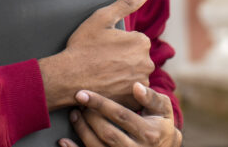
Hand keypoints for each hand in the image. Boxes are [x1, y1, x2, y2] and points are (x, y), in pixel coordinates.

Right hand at [39, 0, 154, 109]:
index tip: (103, 46)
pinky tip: (107, 86)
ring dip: (123, 74)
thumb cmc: (84, 45)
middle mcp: (147, 63)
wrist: (70, 76)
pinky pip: (131, 92)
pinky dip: (121, 89)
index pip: (135, 40)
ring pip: (134, 75)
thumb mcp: (102, 18)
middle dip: (123, 58)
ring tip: (103, 73)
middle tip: (102, 59)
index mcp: (141, 42)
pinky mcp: (134, 100)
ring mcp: (141, 84)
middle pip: (137, 58)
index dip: (118, 42)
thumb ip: (127, 3)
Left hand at [59, 83, 181, 146]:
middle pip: (107, 133)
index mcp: (149, 133)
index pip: (120, 115)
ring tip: (74, 115)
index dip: (100, 104)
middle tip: (77, 103)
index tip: (82, 94)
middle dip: (89, 117)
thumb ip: (152, 97)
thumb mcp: (163, 110)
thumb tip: (136, 86)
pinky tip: (65, 141)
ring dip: (82, 130)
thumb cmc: (160, 124)